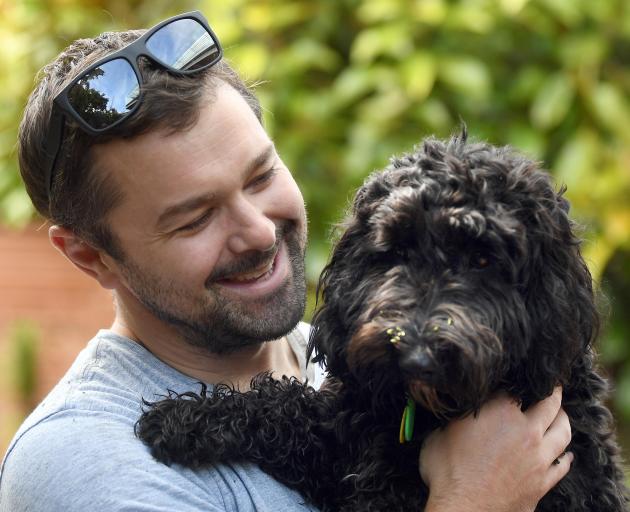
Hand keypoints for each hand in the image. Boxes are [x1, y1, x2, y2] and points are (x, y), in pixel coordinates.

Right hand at [420, 387, 572, 511]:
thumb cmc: (447, 472)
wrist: (464, 511)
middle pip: (550, 405)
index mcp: (500, 411)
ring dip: (564, 420)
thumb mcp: (439, 434)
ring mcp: (538, 457)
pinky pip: (562, 466)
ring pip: (563, 432)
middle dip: (553, 392)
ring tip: (562, 415)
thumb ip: (452, 417)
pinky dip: (566, 457)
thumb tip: (447, 407)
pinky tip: (567, 455)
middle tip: (553, 387)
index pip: (514, 387)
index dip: (513, 382)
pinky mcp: (542, 482)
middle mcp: (526, 430)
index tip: (512, 380)